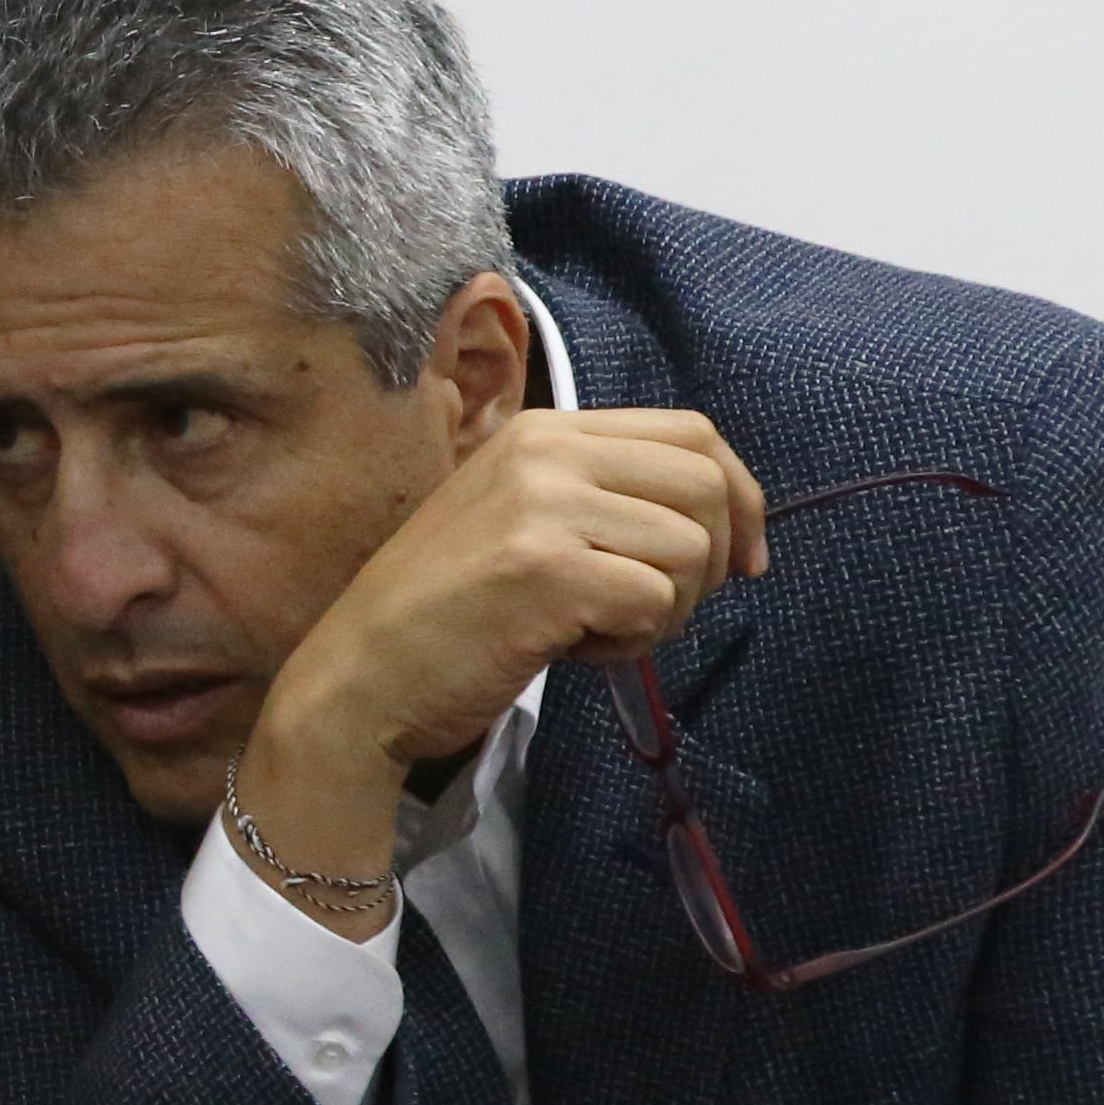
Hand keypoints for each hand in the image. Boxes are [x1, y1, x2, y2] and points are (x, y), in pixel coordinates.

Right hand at [233, 410, 766, 930]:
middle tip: (656, 610)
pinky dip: (633, 643)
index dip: (738, 496)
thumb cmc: (446, 610)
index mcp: (544, 430)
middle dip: (713, 560)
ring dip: (667, 610)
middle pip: (707, 483)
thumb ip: (601, 495)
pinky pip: (655, 601)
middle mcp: (546, 451)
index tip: (740, 558)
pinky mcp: (547, 569)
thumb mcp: (520, 518)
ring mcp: (544, 506)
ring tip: (598, 631)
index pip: (693, 431)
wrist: (362, 674)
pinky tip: (575, 650)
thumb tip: (723, 517)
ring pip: (690, 548)